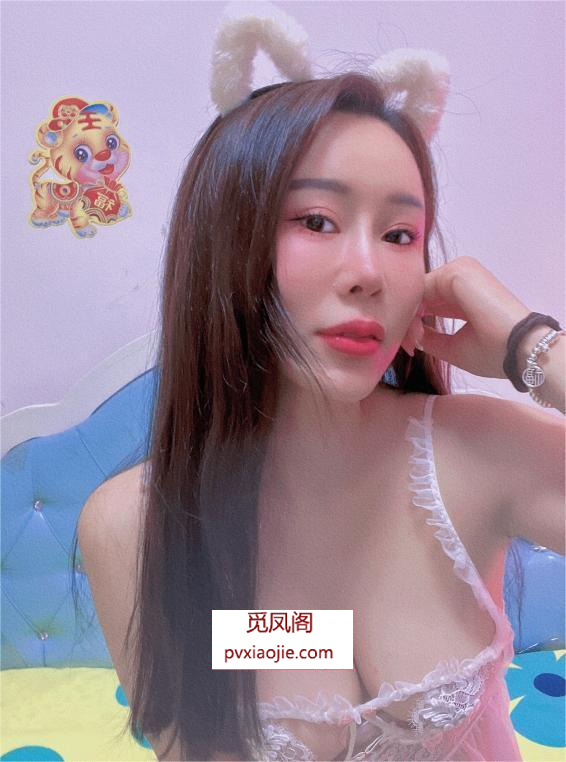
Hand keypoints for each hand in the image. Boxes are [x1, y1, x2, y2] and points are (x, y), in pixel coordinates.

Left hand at [407, 256, 530, 378]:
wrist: (519, 349)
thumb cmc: (494, 350)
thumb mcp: (454, 346)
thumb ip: (430, 337)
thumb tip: (411, 336)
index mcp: (464, 291)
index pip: (427, 300)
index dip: (414, 322)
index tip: (410, 346)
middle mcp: (461, 276)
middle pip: (420, 294)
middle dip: (409, 320)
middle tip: (407, 345)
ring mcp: (459, 270)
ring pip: (418, 292)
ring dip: (410, 317)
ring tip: (414, 342)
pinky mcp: (457, 271)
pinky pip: (422, 288)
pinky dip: (415, 310)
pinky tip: (417, 331)